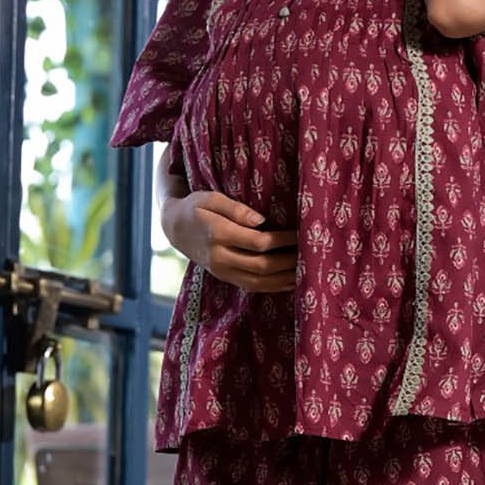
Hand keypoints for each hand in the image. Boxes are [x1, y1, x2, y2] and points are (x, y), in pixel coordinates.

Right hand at [164, 190, 297, 293]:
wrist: (174, 229)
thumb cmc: (195, 207)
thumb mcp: (210, 198)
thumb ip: (236, 208)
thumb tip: (262, 220)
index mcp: (218, 234)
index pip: (258, 242)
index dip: (283, 240)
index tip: (301, 233)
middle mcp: (220, 257)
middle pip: (261, 265)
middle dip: (289, 261)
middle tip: (309, 253)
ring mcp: (222, 271)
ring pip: (258, 281)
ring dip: (284, 278)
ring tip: (306, 271)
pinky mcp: (225, 277)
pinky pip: (252, 287)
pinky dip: (273, 287)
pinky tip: (291, 282)